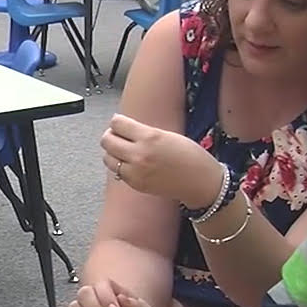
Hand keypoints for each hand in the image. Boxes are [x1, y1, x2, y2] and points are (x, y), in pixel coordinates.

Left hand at [101, 114, 221, 207]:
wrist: (199, 182)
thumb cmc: (189, 155)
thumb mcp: (167, 135)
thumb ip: (143, 131)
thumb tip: (123, 127)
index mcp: (149, 137)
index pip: (117, 123)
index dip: (118, 122)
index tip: (122, 123)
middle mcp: (139, 154)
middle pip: (106, 140)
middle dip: (111, 135)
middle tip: (119, 135)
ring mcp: (135, 172)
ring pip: (107, 157)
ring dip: (112, 151)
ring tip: (124, 150)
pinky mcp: (135, 184)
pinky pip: (117, 171)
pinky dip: (120, 165)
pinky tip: (132, 163)